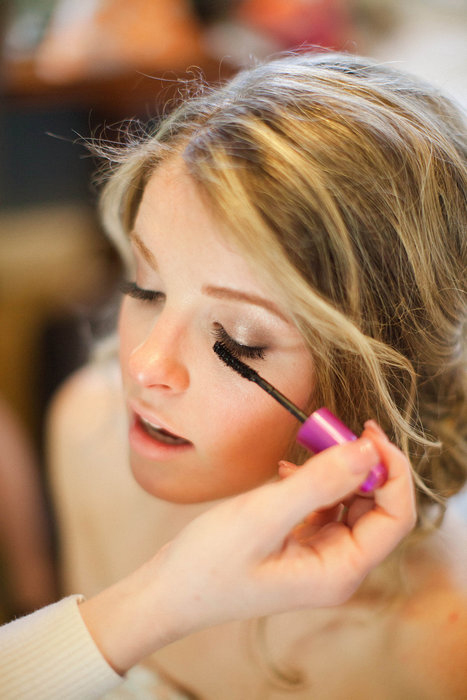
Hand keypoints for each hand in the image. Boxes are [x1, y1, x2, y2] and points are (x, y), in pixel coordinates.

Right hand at [80, 425, 415, 673]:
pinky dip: (315, 482)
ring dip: (338, 470)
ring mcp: (318, 556)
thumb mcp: (262, 517)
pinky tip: (289, 469)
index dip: (391, 471)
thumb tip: (367, 451)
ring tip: (313, 443)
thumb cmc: (208, 565)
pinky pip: (324, 506)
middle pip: (376, 507)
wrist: (168, 591)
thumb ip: (317, 483)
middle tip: (338, 430)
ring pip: (350, 502)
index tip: (368, 434)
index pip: (394, 516)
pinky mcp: (299, 545)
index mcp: (340, 571)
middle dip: (364, 465)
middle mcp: (337, 566)